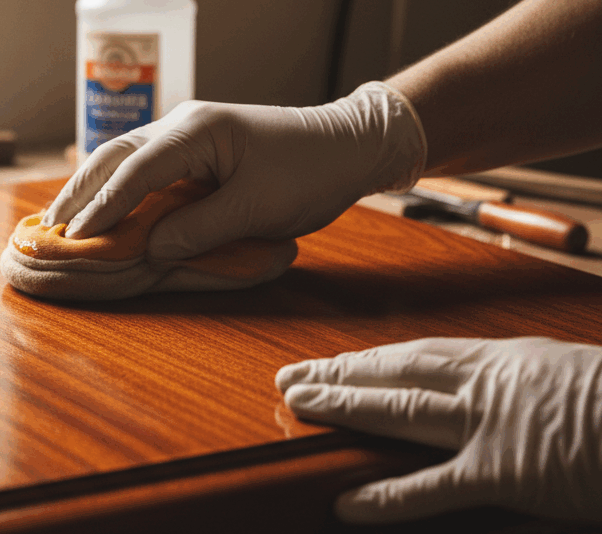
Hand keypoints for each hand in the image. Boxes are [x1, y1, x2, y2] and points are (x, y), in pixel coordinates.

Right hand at [44, 82, 425, 259]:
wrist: (347, 144)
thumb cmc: (309, 173)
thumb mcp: (257, 208)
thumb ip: (199, 230)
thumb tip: (149, 249)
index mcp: (197, 132)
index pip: (134, 171)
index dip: (102, 207)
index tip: (74, 237)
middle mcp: (182, 125)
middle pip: (115, 156)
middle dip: (80, 193)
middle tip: (50, 228)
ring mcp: (186, 133)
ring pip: (123, 158)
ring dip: (92, 188)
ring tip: (63, 219)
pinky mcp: (194, 148)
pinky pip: (143, 166)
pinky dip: (117, 188)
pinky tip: (102, 206)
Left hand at [276, 337, 601, 523]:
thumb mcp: (567, 376)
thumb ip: (518, 383)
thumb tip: (484, 390)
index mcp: (504, 359)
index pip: (416, 356)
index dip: (367, 360)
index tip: (331, 363)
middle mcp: (489, 383)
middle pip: (396, 375)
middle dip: (340, 375)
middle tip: (290, 376)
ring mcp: (494, 426)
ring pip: (401, 411)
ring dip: (345, 407)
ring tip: (298, 405)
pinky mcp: (509, 474)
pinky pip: (435, 487)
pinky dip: (388, 497)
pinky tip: (348, 502)